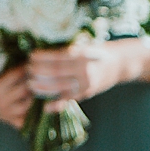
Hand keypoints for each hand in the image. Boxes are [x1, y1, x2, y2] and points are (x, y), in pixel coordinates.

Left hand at [26, 39, 149, 106]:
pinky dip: (55, 104)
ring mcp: (86, 82)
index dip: (42, 57)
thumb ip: (70, 48)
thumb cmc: (99, 51)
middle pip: (55, 71)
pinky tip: (44, 106)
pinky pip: (68, 99)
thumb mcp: (87, 44)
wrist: (122, 63)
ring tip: (30, 83)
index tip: (31, 56)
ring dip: (41, 87)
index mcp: (84, 54)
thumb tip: (43, 45)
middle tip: (28, 69)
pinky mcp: (87, 92)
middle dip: (38, 71)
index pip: (58, 56)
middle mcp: (85, 69)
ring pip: (58, 87)